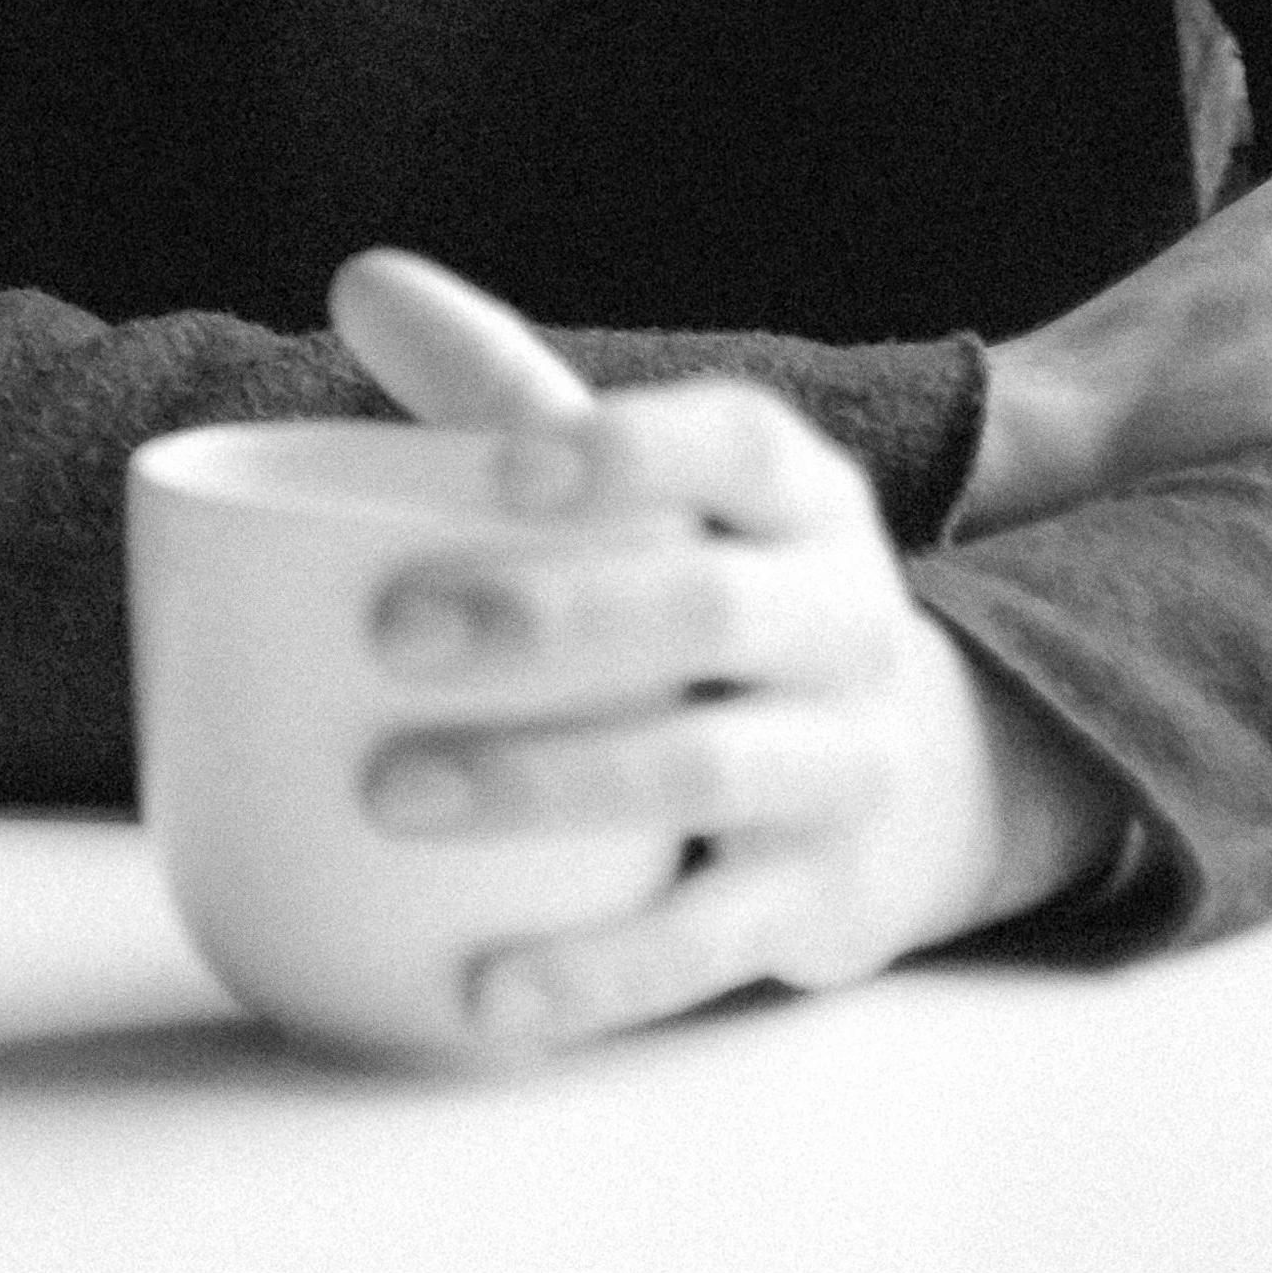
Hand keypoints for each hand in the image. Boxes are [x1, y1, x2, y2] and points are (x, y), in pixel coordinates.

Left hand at [329, 254, 1130, 1054]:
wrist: (907, 773)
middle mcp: (839, 619)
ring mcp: (839, 767)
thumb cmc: (706, 592)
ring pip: (710, 772)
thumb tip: (364, 278)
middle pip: (707, 608)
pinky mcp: (816, 904)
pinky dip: (593, 972)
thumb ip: (502, 392)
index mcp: (790, 498)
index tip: (500, 465)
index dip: (625, 449)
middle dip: (549, 618)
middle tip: (390, 637)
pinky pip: (707, 944)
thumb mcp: (642, 489)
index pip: (732, 444)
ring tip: (389, 797)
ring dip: (546, 783)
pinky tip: (478, 993)